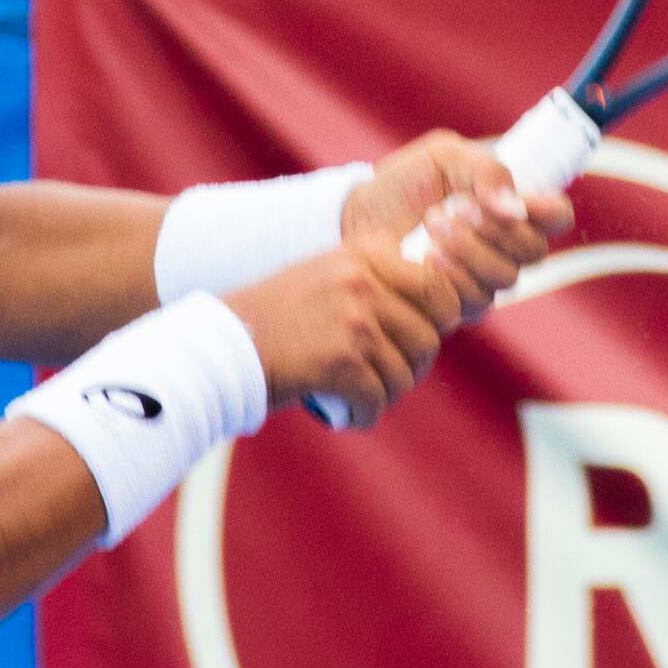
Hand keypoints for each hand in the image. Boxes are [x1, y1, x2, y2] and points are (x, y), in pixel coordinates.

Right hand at [228, 242, 454, 424]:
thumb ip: (380, 283)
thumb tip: (443, 312)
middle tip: (387, 376)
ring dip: (386, 393)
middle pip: (430, 336)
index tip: (415, 337)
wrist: (223, 346)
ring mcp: (355, 320)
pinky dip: (364, 414)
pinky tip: (346, 414)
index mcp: (366, 252)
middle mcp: (364, 280)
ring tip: (360, 395)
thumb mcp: (331, 275)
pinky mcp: (343, 361)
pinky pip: (378, 399)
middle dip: (413, 364)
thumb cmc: (278, 318)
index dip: (438, 319)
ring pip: (406, 373)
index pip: (439, 286)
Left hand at [340, 133, 572, 311]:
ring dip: (469, 248)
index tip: (519, 201)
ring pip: (505, 277)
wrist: (358, 216)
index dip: (548, 212)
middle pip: (534, 251)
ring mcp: (484, 279)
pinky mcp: (458, 305)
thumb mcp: (443, 157)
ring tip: (432, 224)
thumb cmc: (404, 184)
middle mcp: (505, 247)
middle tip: (459, 208)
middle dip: (496, 229)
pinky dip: (451, 274)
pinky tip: (425, 256)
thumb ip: (485, 171)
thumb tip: (515, 207)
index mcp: (511, 207)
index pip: (557, 217)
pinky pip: (475, 300)